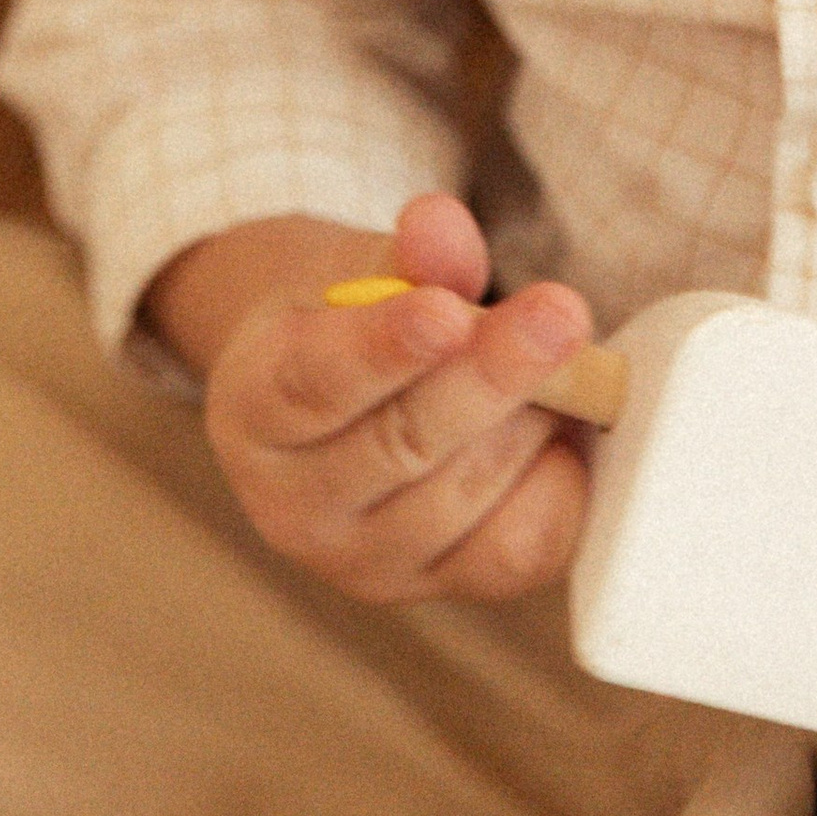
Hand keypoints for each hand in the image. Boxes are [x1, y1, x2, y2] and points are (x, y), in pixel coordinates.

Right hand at [201, 192, 592, 604]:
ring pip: (463, 497)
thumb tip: (441, 226)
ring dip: (528, 418)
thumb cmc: (348, 324)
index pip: (314, 384)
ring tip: (565, 356)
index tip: (448, 312)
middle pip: (400, 445)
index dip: (384, 348)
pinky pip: (516, 551)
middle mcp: (294, 506)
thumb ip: (407, 251)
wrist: (338, 404)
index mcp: (252, 409)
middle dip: (490, 376)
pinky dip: (554, 482)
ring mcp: (364, 565)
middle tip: (559, 316)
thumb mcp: (359, 269)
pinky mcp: (436, 589)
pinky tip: (561, 427)